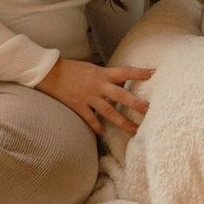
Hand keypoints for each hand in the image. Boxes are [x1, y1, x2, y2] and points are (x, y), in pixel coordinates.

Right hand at [36, 58, 154, 134]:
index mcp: (102, 73)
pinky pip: (90, 119)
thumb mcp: (92, 68)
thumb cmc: (72, 69)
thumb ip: (107, 76)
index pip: (125, 71)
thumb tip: (124, 81)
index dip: (139, 72)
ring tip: (135, 131)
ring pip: (109, 112)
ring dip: (123, 122)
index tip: (154, 73)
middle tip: (150, 110)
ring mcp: (88, 97)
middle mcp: (98, 85)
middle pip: (121, 95)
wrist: (50, 72)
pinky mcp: (77, 105)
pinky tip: (103, 134)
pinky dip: (97, 127)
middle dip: (136, 103)